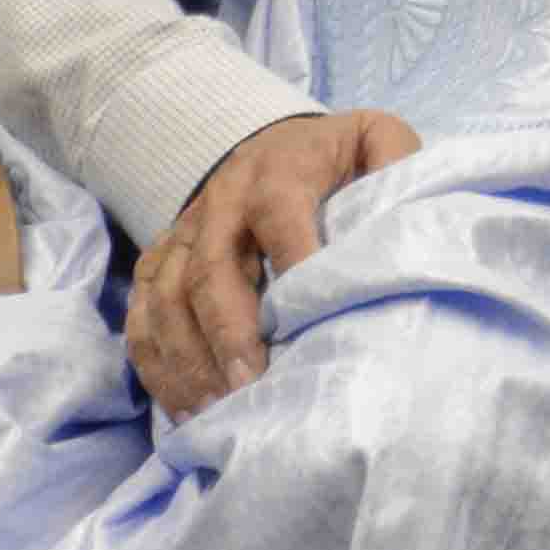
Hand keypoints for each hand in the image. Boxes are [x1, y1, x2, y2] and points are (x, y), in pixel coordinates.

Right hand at [130, 106, 422, 417]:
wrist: (273, 144)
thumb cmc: (336, 158)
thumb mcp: (376, 141)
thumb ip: (398, 163)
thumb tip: (408, 215)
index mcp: (276, 172)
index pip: (279, 215)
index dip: (292, 265)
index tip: (309, 321)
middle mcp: (219, 202)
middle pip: (209, 268)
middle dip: (228, 330)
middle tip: (250, 384)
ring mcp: (181, 235)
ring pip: (166, 299)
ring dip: (187, 357)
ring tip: (215, 408)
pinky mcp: (158, 264)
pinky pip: (141, 317)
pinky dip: (156, 365)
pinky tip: (184, 407)